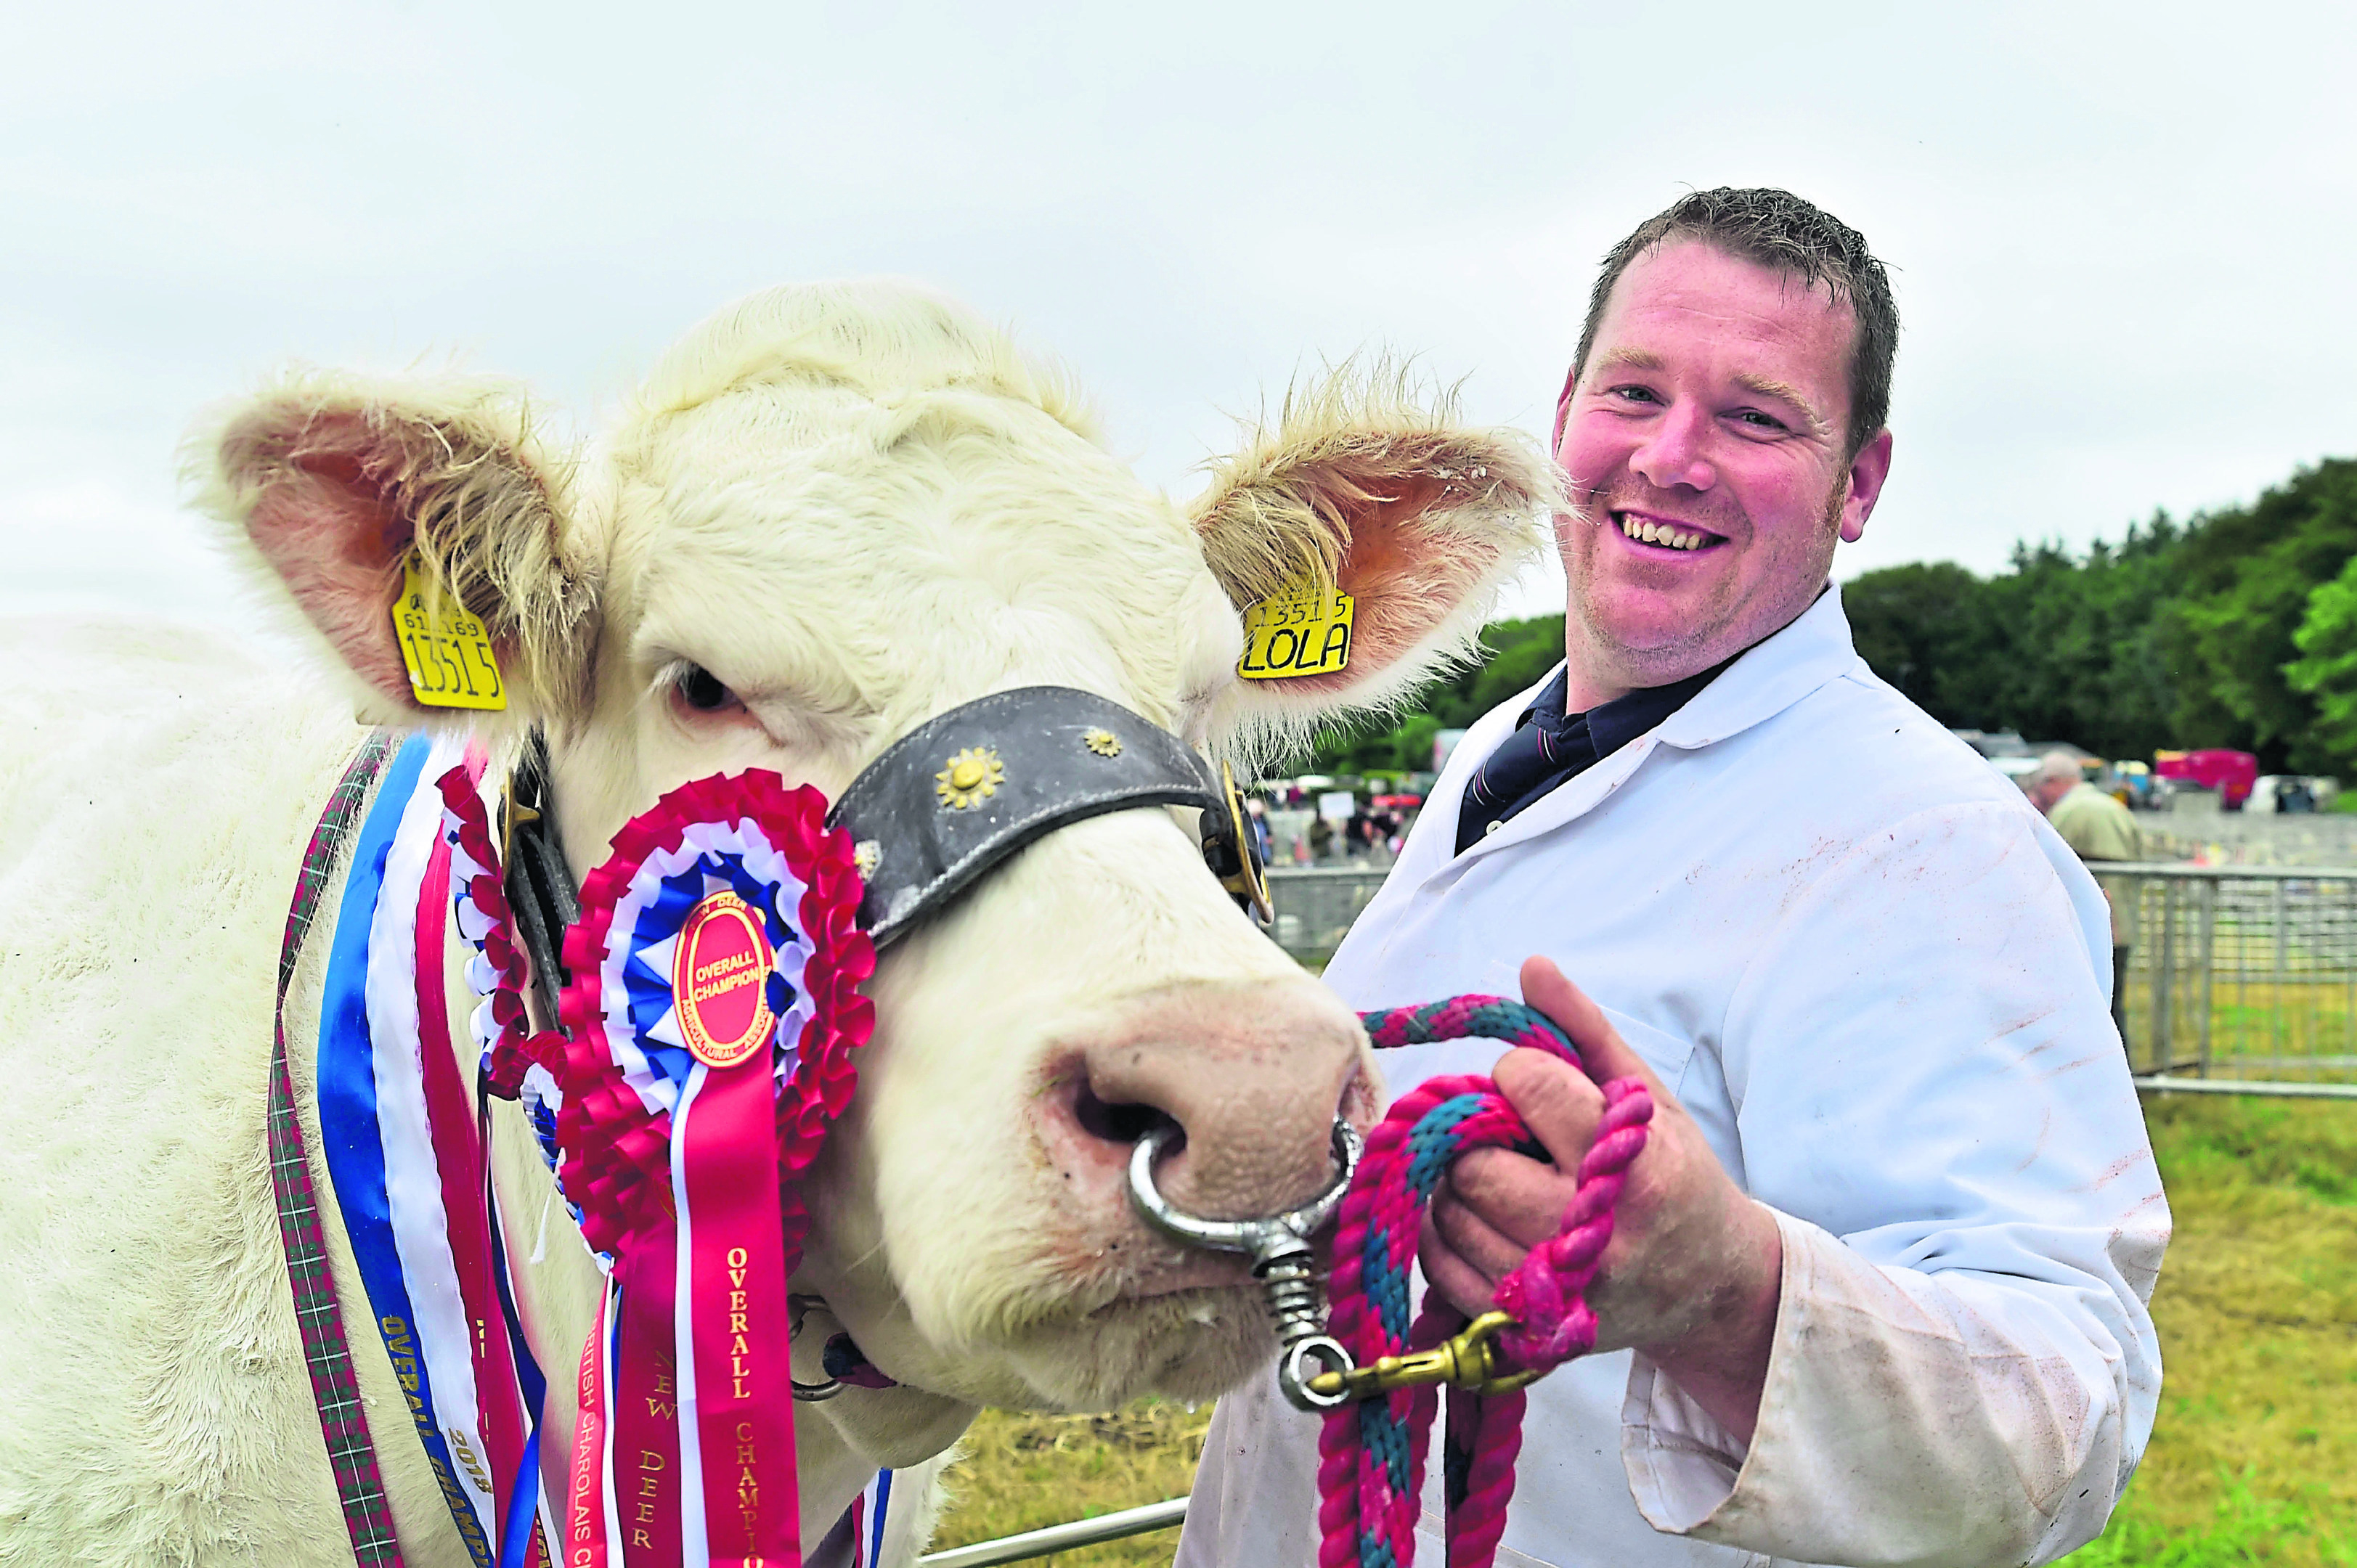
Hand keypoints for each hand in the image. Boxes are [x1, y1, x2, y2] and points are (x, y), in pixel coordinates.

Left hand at [1420, 956, 1782, 1440]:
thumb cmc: (1675, 1176)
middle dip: (1481, 1138)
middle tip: (1513, 1140)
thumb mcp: (1646, 1096)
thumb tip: (1531, 965)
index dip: (1520, 1077)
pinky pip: (1443, 1268)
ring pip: (1452, 1213)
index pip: (1528, 1085)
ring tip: (1503, 1178)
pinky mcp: (1530, 1329)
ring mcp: (1559, 1289)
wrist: (1710, 1286)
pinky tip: (1482, 1218)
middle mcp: (1594, 1231)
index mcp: (1631, 1162)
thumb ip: (1584, 1029)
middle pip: (1477, 1161)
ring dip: (1458, 1185)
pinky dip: (1446, 1236)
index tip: (1539, 1091)